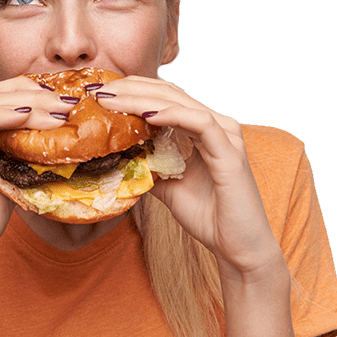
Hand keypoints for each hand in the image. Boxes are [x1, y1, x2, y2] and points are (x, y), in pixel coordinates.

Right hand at [0, 77, 75, 290]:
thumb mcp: (7, 185)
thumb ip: (20, 160)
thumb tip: (54, 145)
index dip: (32, 93)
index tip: (66, 101)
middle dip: (34, 92)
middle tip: (68, 102)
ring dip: (27, 103)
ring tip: (57, 110)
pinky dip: (1, 116)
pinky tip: (26, 116)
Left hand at [95, 75, 281, 275]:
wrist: (237, 248)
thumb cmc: (208, 216)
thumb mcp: (167, 186)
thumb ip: (149, 166)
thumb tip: (118, 156)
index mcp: (203, 129)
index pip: (165, 97)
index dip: (133, 90)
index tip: (101, 94)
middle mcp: (216, 125)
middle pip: (169, 93)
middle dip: (131, 88)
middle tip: (99, 90)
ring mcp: (226, 136)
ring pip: (181, 103)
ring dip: (143, 98)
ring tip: (113, 99)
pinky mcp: (230, 152)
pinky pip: (200, 123)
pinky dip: (172, 115)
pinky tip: (146, 115)